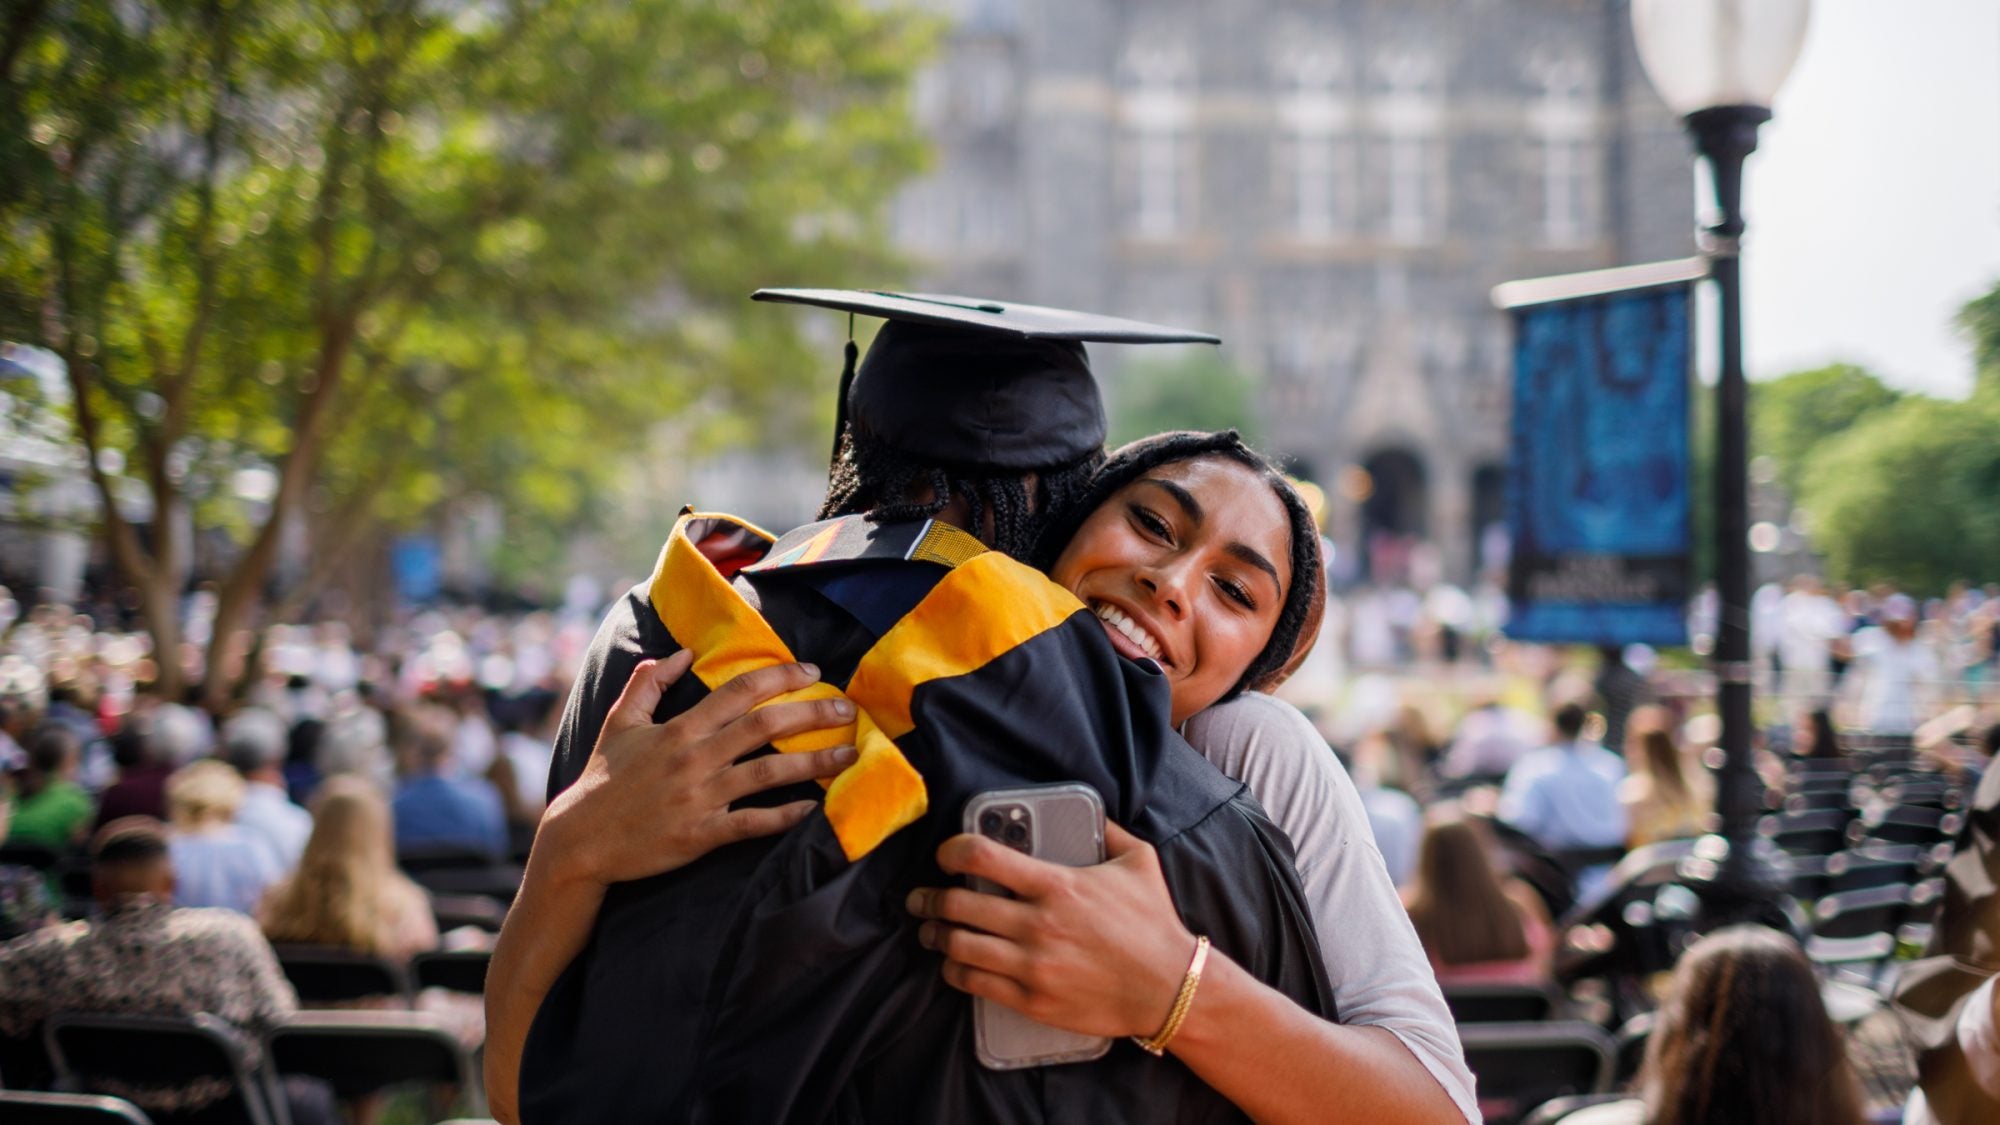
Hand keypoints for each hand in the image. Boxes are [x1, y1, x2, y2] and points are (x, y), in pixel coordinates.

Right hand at [539, 651, 856, 886]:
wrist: (579, 839)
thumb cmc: (603, 779)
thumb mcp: (620, 721)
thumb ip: (649, 682)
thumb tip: (682, 652)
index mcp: (680, 728)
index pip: (740, 692)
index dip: (780, 677)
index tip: (813, 670)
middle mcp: (695, 758)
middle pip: (765, 727)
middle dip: (812, 714)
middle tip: (848, 710)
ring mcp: (700, 798)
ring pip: (768, 774)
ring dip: (814, 763)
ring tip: (848, 756)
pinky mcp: (701, 834)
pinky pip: (753, 823)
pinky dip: (785, 815)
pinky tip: (813, 808)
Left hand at [906, 820, 1196, 1039]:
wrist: (1170, 988)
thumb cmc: (1155, 924)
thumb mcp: (1139, 862)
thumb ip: (1109, 830)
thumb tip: (1091, 808)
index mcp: (1056, 885)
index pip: (981, 857)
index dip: (952, 851)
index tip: (946, 856)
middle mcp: (1037, 924)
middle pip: (957, 905)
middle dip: (930, 899)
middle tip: (922, 898)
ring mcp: (1032, 965)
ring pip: (957, 946)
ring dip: (935, 936)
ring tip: (931, 931)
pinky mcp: (1032, 1000)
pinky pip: (974, 983)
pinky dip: (954, 971)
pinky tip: (954, 964)